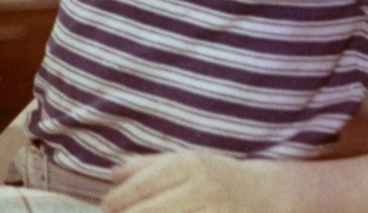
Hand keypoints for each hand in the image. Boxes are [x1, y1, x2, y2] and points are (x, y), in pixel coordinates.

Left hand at [102, 151, 278, 212]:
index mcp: (189, 165)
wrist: (261, 193)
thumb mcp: (182, 160)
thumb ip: (145, 166)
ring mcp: (214, 212)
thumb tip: (112, 175)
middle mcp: (202, 189)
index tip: (106, 205)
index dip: (120, 198)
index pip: (144, 184)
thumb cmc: (212, 175)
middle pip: (152, 210)